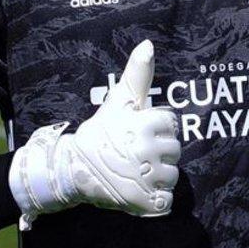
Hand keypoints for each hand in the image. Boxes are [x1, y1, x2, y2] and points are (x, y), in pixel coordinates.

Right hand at [8, 39, 180, 229]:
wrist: (73, 169)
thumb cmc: (102, 131)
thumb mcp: (119, 100)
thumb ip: (138, 73)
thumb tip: (148, 44)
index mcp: (146, 124)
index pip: (171, 124)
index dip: (155, 128)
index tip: (135, 132)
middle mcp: (148, 150)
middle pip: (175, 151)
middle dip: (158, 153)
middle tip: (133, 154)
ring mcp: (147, 178)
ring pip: (173, 176)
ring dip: (157, 177)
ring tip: (134, 171)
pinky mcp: (145, 203)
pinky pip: (167, 201)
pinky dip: (156, 200)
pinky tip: (138, 190)